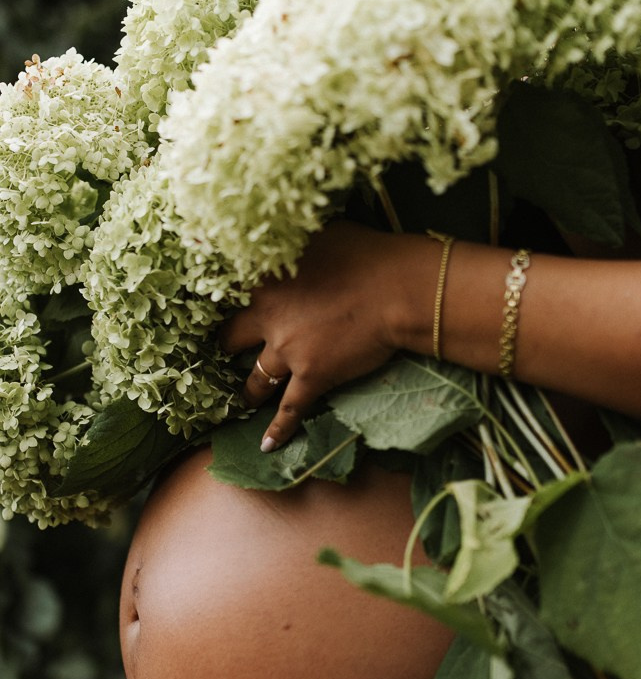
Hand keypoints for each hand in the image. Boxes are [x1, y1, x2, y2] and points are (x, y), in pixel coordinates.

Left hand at [219, 221, 437, 449]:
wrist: (397, 289)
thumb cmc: (365, 252)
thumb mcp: (317, 233)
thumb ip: (289, 240)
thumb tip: (276, 233)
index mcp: (264, 277)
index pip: (223, 289)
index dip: (217, 296)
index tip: (205, 302)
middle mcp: (267, 316)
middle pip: (230, 337)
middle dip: (227, 346)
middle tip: (225, 351)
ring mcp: (287, 350)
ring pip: (255, 379)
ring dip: (249, 389)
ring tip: (245, 398)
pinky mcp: (312, 376)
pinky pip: (290, 410)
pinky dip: (278, 430)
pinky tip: (267, 446)